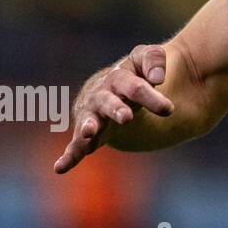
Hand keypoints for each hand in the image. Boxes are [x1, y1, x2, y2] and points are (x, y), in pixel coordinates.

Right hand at [54, 44, 175, 173]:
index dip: (151, 95)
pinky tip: (60, 167)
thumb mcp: (144, 59)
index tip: (167, 103)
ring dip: (89, 127)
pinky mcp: (85, 135)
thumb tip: (158, 78)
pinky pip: (75, 147)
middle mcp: (102, 95)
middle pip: (110, 102)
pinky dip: (68, 157)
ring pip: (90, 122)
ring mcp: (92, 115)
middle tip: (126, 118)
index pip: (136, 86)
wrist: (111, 88)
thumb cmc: (132, 73)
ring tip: (89, 132)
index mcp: (119, 77)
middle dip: (117, 109)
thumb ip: (154, 59)